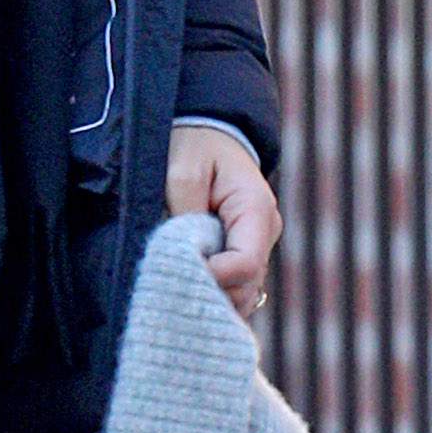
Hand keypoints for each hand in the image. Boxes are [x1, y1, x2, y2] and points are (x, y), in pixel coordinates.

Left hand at [166, 122, 280, 318]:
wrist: (207, 134)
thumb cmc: (194, 147)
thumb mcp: (182, 172)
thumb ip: (184, 215)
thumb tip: (182, 258)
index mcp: (255, 209)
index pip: (245, 263)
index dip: (213, 276)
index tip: (176, 272)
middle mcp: (264, 233)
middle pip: (246, 288)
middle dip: (208, 293)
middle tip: (167, 284)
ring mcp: (256, 247)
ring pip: (241, 296)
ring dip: (208, 298)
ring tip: (172, 287)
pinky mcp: (241, 256)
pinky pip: (232, 290)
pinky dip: (209, 295)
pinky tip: (181, 288)